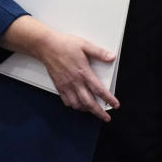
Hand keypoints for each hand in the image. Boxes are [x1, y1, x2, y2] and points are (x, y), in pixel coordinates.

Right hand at [0, 15, 118, 120]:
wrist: (46, 46)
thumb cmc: (64, 45)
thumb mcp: (85, 45)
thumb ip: (99, 52)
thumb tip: (111, 57)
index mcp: (84, 72)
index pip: (99, 90)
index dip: (108, 99)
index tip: (115, 105)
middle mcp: (75, 82)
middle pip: (89, 102)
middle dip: (98, 112)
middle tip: (106, 117)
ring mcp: (66, 85)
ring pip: (77, 104)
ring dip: (86, 110)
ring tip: (92, 111)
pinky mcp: (59, 86)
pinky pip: (66, 101)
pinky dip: (73, 105)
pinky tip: (77, 105)